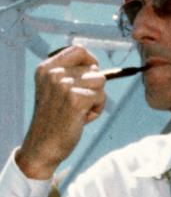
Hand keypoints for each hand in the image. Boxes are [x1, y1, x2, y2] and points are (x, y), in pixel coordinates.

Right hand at [16, 46, 105, 179]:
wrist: (42, 147)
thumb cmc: (55, 119)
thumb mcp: (56, 91)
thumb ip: (71, 75)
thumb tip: (97, 67)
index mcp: (46, 68)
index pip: (79, 50)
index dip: (91, 60)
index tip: (92, 74)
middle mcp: (54, 74)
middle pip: (94, 69)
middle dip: (94, 88)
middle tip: (77, 105)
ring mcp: (64, 86)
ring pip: (101, 82)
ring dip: (96, 99)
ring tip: (79, 111)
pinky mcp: (75, 100)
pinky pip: (101, 97)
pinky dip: (97, 109)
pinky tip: (82, 119)